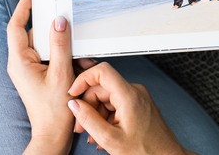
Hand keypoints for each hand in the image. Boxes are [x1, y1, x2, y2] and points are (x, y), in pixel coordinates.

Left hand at [7, 0, 86, 153]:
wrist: (53, 134)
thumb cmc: (54, 109)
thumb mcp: (62, 73)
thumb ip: (60, 45)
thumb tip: (59, 21)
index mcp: (20, 61)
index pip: (16, 27)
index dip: (24, 8)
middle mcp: (21, 64)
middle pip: (33, 34)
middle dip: (53, 28)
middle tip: (64, 15)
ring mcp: (29, 70)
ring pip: (45, 46)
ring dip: (63, 46)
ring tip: (79, 55)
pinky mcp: (39, 75)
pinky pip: (51, 57)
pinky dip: (65, 56)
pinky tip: (79, 63)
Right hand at [67, 62, 191, 153]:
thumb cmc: (145, 150)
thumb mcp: (109, 139)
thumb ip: (88, 120)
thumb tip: (74, 105)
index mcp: (129, 95)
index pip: (102, 71)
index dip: (83, 80)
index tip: (73, 93)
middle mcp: (135, 91)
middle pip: (102, 88)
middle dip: (88, 107)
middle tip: (81, 127)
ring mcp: (138, 97)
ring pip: (107, 98)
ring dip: (96, 115)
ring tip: (94, 136)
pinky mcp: (138, 104)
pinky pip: (116, 104)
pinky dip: (106, 117)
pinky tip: (104, 133)